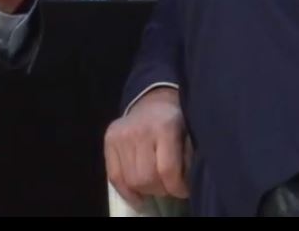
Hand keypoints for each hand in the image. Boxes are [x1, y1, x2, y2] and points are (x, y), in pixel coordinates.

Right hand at [104, 87, 190, 206]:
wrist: (153, 103)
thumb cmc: (176, 122)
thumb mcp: (189, 135)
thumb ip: (188, 158)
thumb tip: (184, 183)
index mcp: (164, 126)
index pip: (167, 170)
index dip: (177, 187)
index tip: (183, 190)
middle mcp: (139, 130)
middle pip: (147, 178)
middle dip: (161, 189)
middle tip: (169, 188)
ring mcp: (121, 135)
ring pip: (131, 180)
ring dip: (146, 190)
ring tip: (155, 186)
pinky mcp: (109, 141)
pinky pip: (114, 177)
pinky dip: (127, 192)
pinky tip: (138, 196)